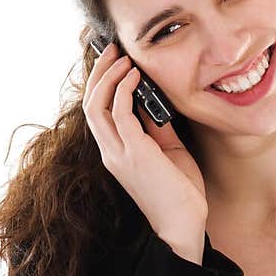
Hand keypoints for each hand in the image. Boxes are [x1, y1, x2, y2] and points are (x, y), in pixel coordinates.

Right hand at [83, 41, 208, 242]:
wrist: (184, 224)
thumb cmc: (180, 193)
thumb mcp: (168, 151)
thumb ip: (155, 127)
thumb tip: (152, 100)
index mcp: (116, 152)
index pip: (98, 112)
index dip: (102, 84)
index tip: (116, 62)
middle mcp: (110, 152)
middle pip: (90, 104)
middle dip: (99, 73)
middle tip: (113, 50)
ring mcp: (119, 153)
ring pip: (96, 105)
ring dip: (108, 76)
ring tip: (124, 58)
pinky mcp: (133, 153)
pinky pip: (119, 112)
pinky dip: (124, 89)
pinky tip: (136, 76)